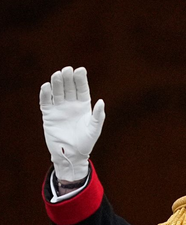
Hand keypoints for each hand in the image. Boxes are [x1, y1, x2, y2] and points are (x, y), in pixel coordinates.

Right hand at [40, 66, 105, 181]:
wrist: (71, 155)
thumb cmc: (86, 143)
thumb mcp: (94, 130)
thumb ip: (98, 116)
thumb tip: (101, 101)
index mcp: (83, 106)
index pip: (82, 89)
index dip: (81, 79)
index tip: (81, 70)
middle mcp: (71, 104)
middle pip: (69, 87)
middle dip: (68, 78)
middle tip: (67, 70)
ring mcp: (59, 108)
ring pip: (57, 92)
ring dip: (57, 83)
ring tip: (57, 75)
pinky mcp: (49, 114)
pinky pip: (46, 102)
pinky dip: (45, 94)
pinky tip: (47, 86)